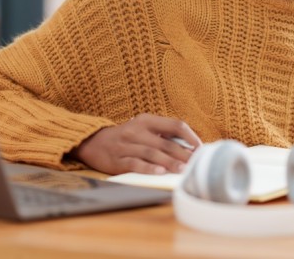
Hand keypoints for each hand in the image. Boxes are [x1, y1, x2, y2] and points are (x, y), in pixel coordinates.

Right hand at [72, 113, 201, 174]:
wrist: (93, 142)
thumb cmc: (125, 137)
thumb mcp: (142, 128)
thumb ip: (162, 135)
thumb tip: (190, 147)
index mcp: (146, 120)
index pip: (174, 125)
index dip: (190, 136)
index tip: (200, 147)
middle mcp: (136, 130)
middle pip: (166, 142)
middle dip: (184, 154)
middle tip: (196, 163)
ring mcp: (126, 145)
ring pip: (152, 153)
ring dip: (169, 162)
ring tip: (183, 169)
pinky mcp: (118, 159)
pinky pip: (135, 163)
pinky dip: (148, 168)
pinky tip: (159, 173)